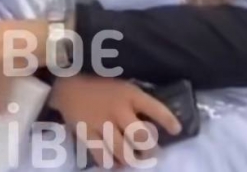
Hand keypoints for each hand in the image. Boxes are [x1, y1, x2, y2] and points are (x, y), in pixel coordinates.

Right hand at [50, 76, 181, 167]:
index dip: (168, 120)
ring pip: (123, 151)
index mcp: (130, 94)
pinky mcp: (86, 134)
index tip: (177, 129)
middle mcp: (119, 110)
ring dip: (131, 160)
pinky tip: (114, 163)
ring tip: (133, 160)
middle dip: (149, 149)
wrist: (69, 83)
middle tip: (150, 152)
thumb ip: (136, 100)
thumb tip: (153, 118)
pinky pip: (101, 156)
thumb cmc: (100, 83)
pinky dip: (110, 163)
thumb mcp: (123, 84)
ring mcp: (102, 123)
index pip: (155, 108)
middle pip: (141, 137)